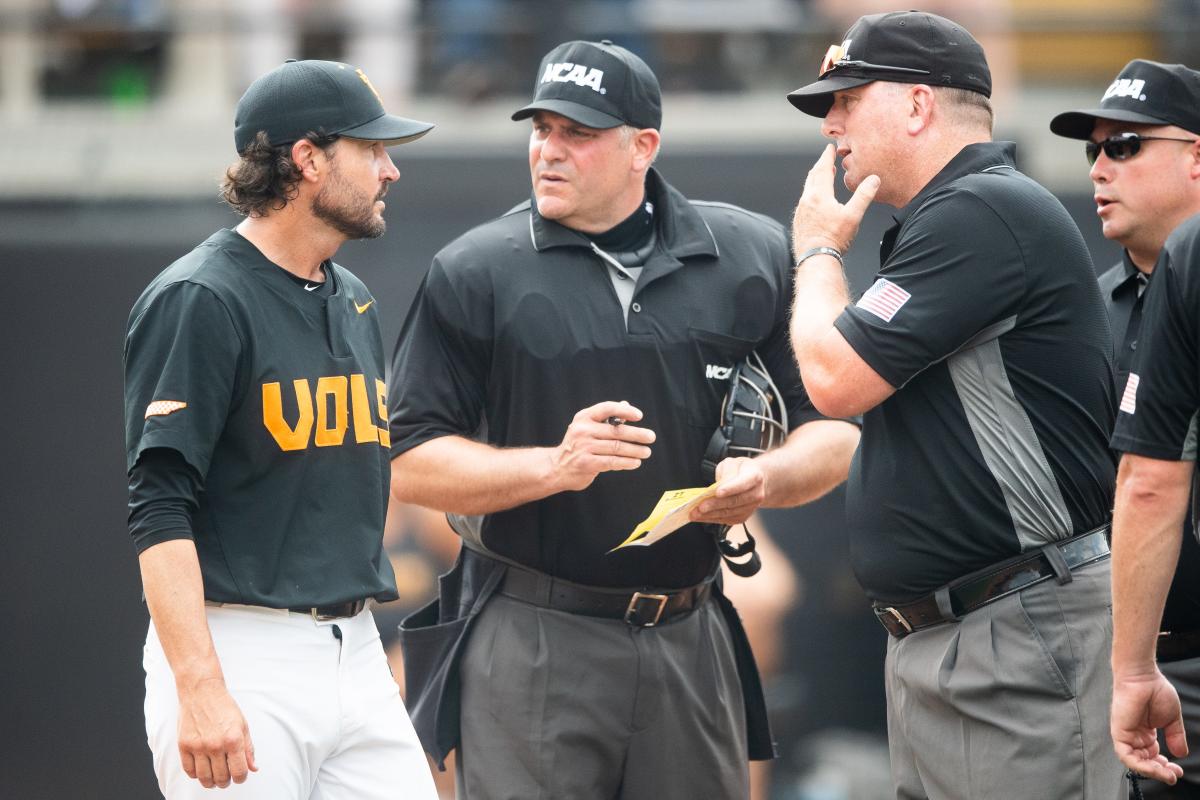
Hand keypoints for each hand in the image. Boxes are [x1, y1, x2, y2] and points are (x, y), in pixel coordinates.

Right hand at [176, 677, 256, 787]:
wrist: (202, 691)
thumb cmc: (223, 707)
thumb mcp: (243, 725)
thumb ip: (248, 749)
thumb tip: (253, 768)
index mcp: (233, 739)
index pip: (239, 772)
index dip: (241, 778)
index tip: (240, 776)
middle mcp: (216, 744)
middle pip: (221, 778)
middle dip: (226, 781)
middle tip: (226, 778)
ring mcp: (198, 746)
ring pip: (204, 778)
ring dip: (211, 782)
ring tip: (214, 778)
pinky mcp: (184, 745)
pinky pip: (189, 770)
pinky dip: (196, 775)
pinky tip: (202, 769)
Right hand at [552, 401, 654, 491]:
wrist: (557, 467)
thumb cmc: (578, 445)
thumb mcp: (587, 427)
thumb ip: (606, 418)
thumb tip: (626, 405)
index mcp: (584, 417)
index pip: (607, 408)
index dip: (624, 411)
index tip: (639, 416)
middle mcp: (582, 430)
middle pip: (616, 431)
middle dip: (637, 434)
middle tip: (651, 437)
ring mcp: (583, 447)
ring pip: (617, 447)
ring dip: (635, 450)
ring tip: (646, 452)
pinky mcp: (586, 463)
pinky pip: (612, 461)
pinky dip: (626, 462)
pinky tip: (635, 462)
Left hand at [691, 457, 764, 525]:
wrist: (753, 481)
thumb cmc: (740, 470)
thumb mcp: (732, 463)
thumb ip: (725, 472)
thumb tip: (717, 487)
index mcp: (755, 477)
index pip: (742, 484)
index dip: (730, 489)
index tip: (717, 492)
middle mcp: (756, 494)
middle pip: (734, 501)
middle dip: (715, 505)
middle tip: (700, 506)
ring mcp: (751, 507)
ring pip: (729, 513)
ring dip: (711, 514)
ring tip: (696, 513)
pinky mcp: (744, 516)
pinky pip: (727, 519)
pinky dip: (713, 519)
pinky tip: (702, 517)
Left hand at [792, 143, 878, 255]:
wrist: (815, 258)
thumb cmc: (834, 239)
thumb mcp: (853, 216)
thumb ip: (864, 196)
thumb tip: (874, 180)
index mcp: (819, 195)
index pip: (822, 169)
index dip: (826, 157)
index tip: (829, 148)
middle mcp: (806, 201)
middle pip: (812, 177)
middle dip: (820, 166)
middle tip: (826, 160)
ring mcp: (801, 211)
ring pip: (808, 189)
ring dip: (816, 180)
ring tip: (823, 177)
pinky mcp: (799, 221)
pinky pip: (805, 201)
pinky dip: (812, 194)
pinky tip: (817, 201)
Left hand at [1111, 670, 1186, 784]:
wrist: (1143, 676)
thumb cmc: (1155, 690)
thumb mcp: (1171, 719)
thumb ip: (1175, 737)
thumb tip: (1181, 754)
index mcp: (1145, 733)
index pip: (1153, 756)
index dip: (1165, 766)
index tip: (1178, 770)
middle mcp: (1134, 735)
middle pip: (1144, 762)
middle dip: (1160, 772)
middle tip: (1173, 776)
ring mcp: (1126, 734)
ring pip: (1135, 762)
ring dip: (1151, 772)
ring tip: (1167, 775)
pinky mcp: (1119, 732)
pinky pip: (1126, 755)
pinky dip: (1139, 765)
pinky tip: (1155, 768)